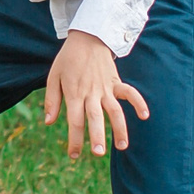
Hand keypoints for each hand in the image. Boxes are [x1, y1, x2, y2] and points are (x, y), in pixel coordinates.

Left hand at [41, 30, 148, 158]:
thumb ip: (51, 100)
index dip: (74, 139)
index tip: (73, 155)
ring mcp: (105, 88)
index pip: (74, 121)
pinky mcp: (116, 82)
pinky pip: (129, 93)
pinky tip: (145, 116)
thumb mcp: (53, 76)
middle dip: (97, 136)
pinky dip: (138, 102)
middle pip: (95, 118)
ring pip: (114, 110)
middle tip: (98, 154)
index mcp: (74, 93)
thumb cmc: (68, 59)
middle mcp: (91, 93)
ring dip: (120, 128)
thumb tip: (48, 122)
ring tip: (122, 146)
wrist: (87, 37)